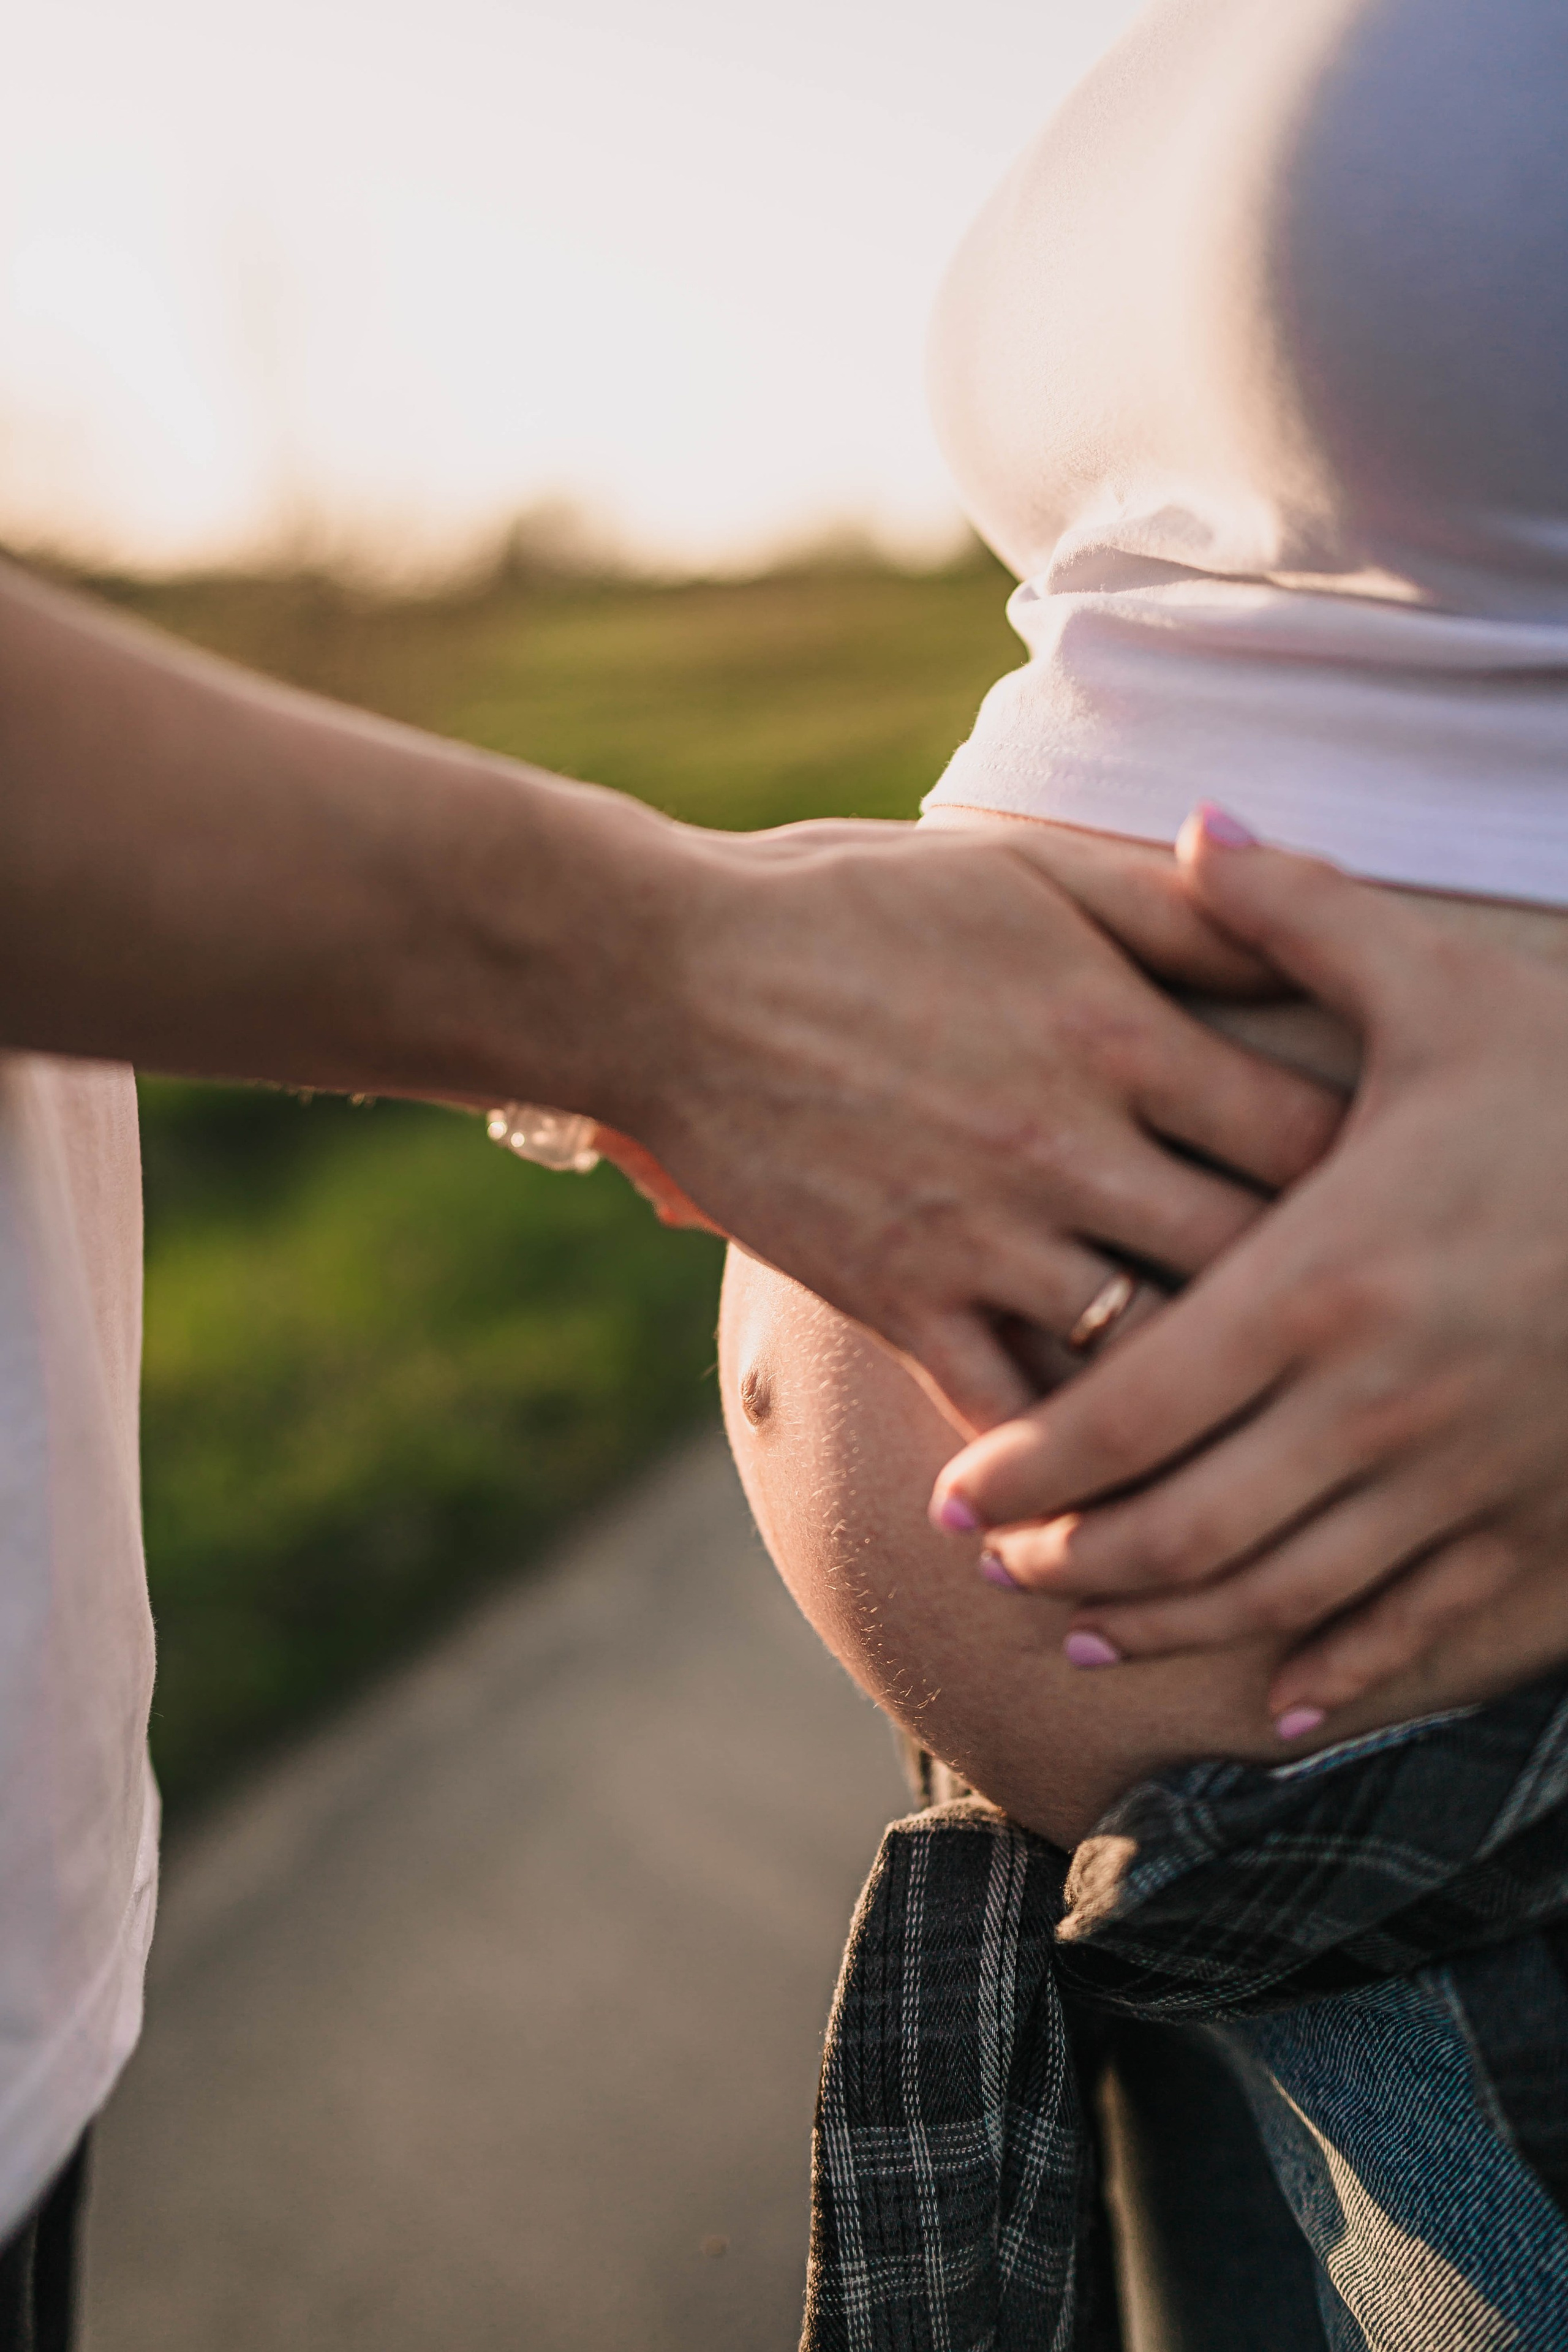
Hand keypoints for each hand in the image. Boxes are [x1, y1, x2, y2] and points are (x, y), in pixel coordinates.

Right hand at [622, 815, 1339, 1431]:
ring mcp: (982, 1235)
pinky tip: (1096, 1468)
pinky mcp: (898, 1301)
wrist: (662, 979)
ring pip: (1146, 1357)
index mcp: (1117, 1032)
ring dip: (1201, 1391)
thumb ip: (1172, 915)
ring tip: (1240, 1414)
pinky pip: (1012, 1413)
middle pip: (1253, 1260)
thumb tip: (1300, 947)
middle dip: (1307, 1295)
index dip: (1365, 1174)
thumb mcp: (1024, 873)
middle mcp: (1069, 1146)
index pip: (1308, 1135)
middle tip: (1326, 1319)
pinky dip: (1064, 1452)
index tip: (1372, 1196)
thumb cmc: (849, 903)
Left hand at [930, 808, 1567, 1733]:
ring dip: (1168, 1626)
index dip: (1026, 1470)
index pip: (1127, 1409)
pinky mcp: (1546, 1528)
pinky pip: (1422, 1631)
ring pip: (1280, 1596)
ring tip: (1087, 1631)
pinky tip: (1273, 1702)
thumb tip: (1196, 822)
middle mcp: (1379, 1402)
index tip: (955, 1496)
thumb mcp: (1451, 991)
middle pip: (1181, 1527)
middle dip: (1069, 1564)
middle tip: (998, 1570)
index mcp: (1326, 1278)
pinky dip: (1337, 1676)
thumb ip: (1303, 920)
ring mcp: (1466, 1479)